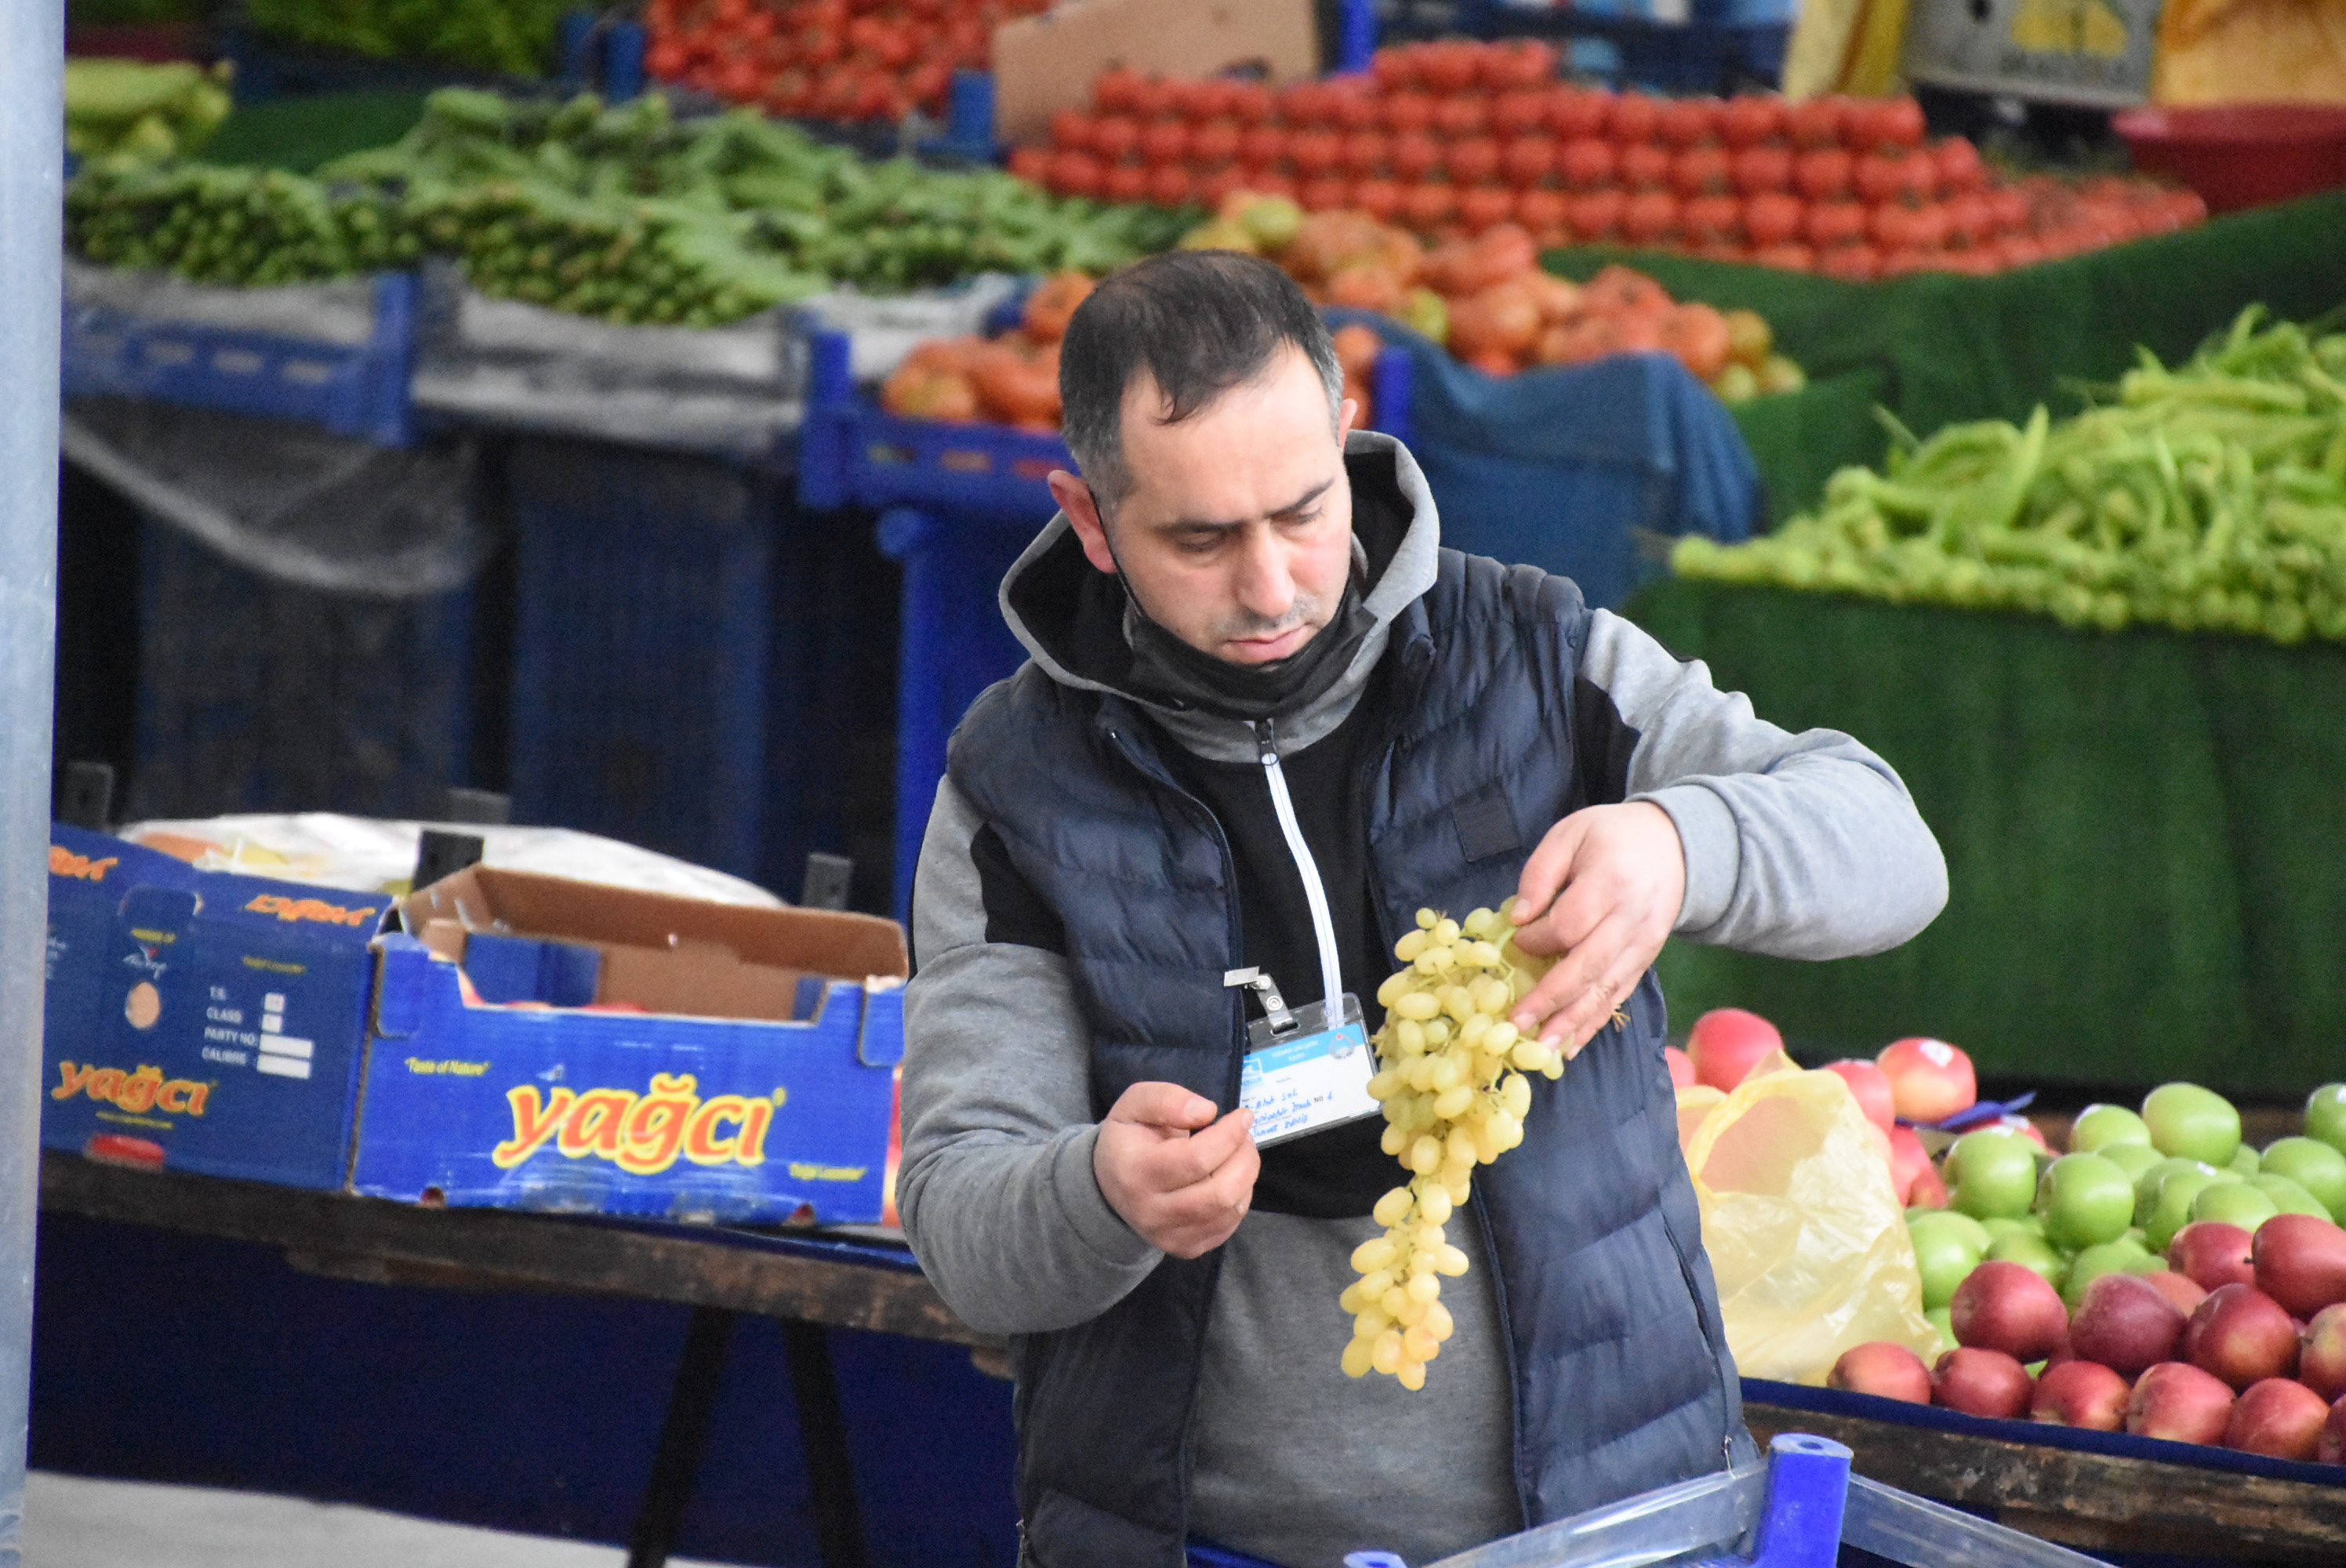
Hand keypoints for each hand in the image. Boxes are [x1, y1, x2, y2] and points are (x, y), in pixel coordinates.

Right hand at [1093, 1082, 1258, 1258]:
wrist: (1109, 1186)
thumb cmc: (1128, 1139)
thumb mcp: (1134, 1104)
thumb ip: (1166, 1099)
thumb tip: (1207, 1111)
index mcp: (1136, 1172)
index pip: (1196, 1159)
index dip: (1229, 1135)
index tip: (1243, 1116)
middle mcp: (1150, 1212)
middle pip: (1220, 1192)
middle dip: (1245, 1158)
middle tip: (1245, 1135)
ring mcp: (1168, 1236)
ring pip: (1229, 1210)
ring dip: (1247, 1175)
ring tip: (1240, 1152)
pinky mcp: (1185, 1248)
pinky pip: (1229, 1225)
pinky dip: (1239, 1197)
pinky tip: (1229, 1177)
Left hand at [1506, 802, 1685, 1060]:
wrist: (1674, 844)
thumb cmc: (1612, 836)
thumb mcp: (1571, 833)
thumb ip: (1541, 872)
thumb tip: (1519, 919)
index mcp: (1612, 882)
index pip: (1571, 923)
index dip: (1539, 939)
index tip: (1516, 942)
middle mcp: (1631, 920)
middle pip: (1589, 967)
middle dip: (1551, 999)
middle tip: (1517, 1024)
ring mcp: (1643, 945)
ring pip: (1606, 990)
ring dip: (1573, 1022)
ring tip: (1543, 1049)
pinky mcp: (1646, 961)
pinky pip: (1619, 996)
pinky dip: (1595, 1022)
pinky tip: (1571, 1044)